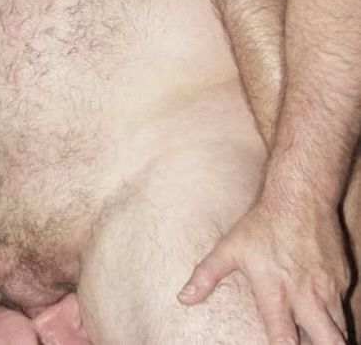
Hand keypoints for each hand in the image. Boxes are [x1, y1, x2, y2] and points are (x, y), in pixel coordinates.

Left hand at [179, 198, 350, 343]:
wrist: (300, 196)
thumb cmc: (263, 224)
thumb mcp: (230, 247)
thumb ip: (207, 275)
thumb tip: (184, 298)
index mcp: (277, 291)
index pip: (285, 341)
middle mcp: (307, 295)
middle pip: (329, 343)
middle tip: (306, 344)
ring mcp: (329, 287)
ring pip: (341, 329)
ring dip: (329, 336)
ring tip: (315, 335)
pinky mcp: (344, 278)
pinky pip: (344, 306)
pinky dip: (335, 313)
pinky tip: (322, 309)